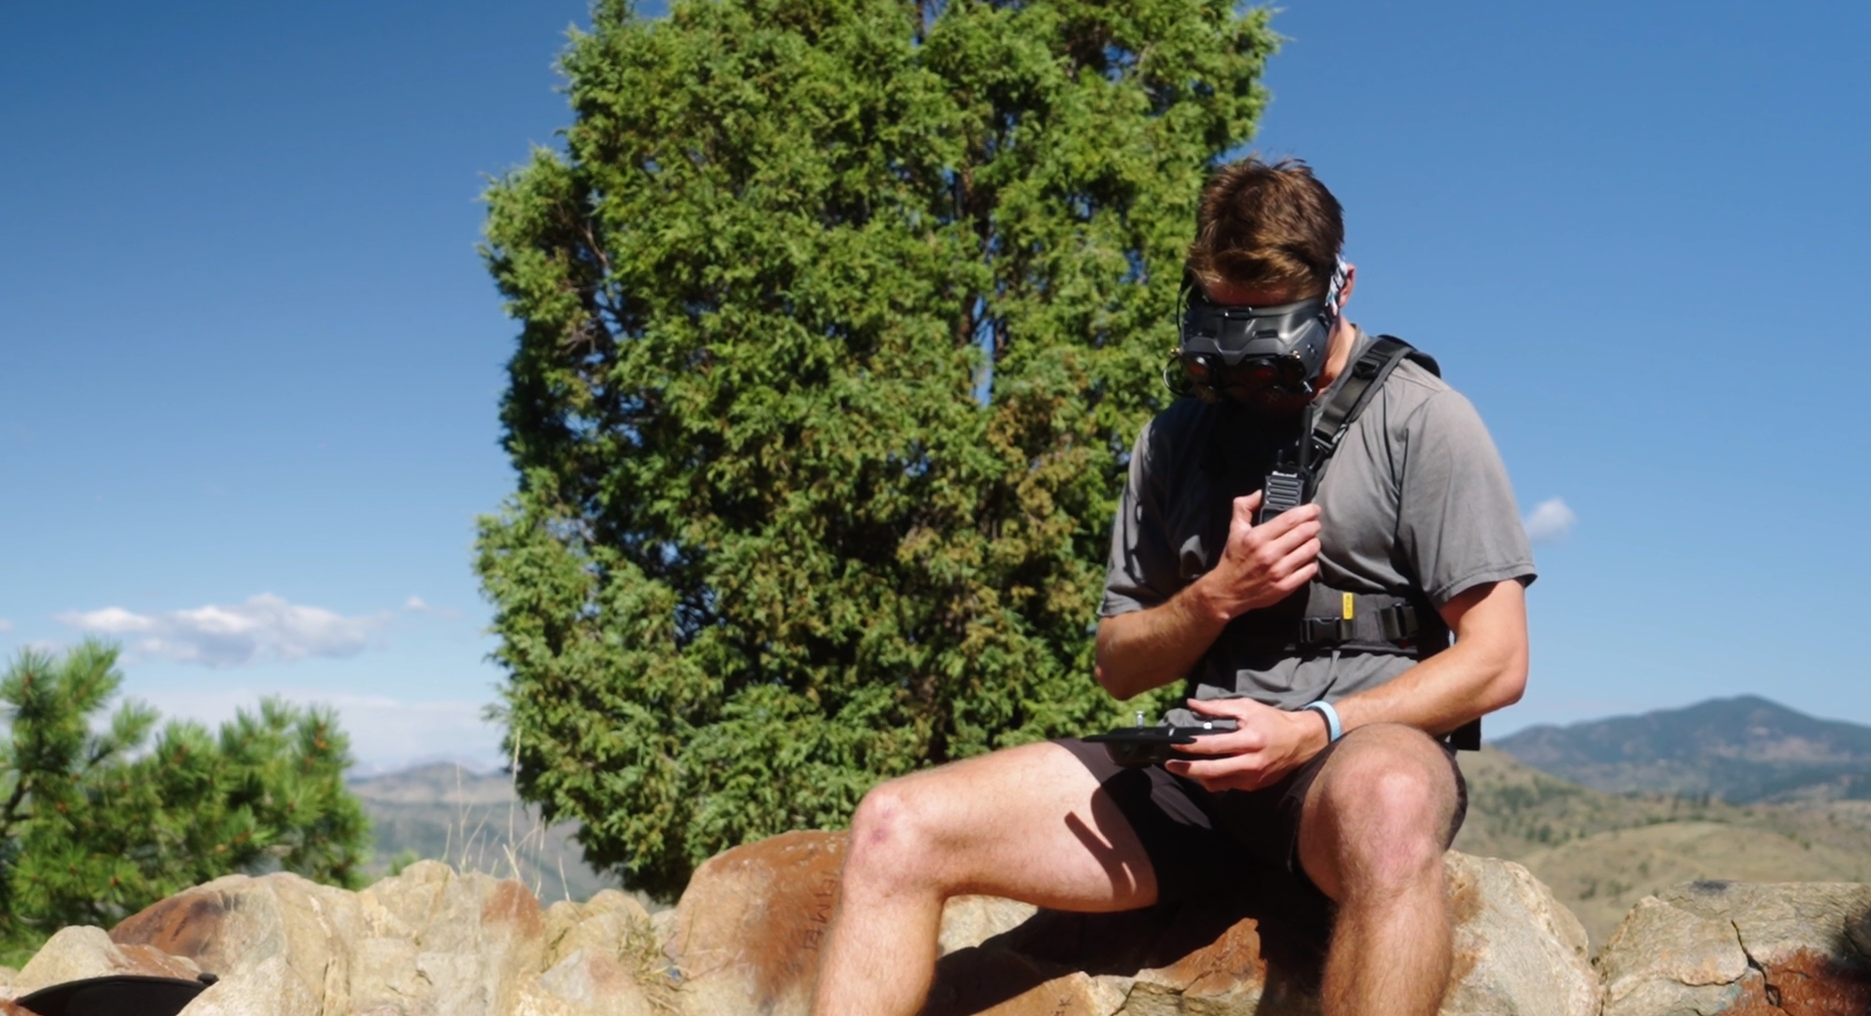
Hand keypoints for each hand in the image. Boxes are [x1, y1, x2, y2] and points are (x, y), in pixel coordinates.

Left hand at [1163, 697, 1327, 791]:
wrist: (1302, 742)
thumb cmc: (1273, 721)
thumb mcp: (1247, 708)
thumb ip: (1218, 708)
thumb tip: (1192, 705)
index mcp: (1250, 741)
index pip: (1214, 746)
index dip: (1191, 746)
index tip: (1174, 744)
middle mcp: (1252, 763)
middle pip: (1213, 771)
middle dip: (1188, 769)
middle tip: (1170, 765)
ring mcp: (1253, 778)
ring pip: (1218, 783)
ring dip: (1199, 776)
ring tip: (1184, 767)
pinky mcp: (1254, 786)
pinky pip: (1228, 785)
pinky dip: (1215, 778)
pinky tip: (1207, 768)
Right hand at [1194, 491, 1321, 622]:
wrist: (1228, 591)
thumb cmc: (1234, 558)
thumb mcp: (1234, 529)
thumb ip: (1245, 507)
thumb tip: (1260, 493)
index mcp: (1257, 537)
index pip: (1290, 519)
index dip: (1307, 511)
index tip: (1314, 509)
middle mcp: (1269, 554)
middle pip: (1304, 533)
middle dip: (1314, 525)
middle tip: (1314, 524)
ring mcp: (1279, 571)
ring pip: (1310, 551)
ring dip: (1315, 543)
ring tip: (1311, 540)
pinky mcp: (1285, 587)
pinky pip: (1309, 570)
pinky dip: (1312, 563)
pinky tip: (1307, 559)